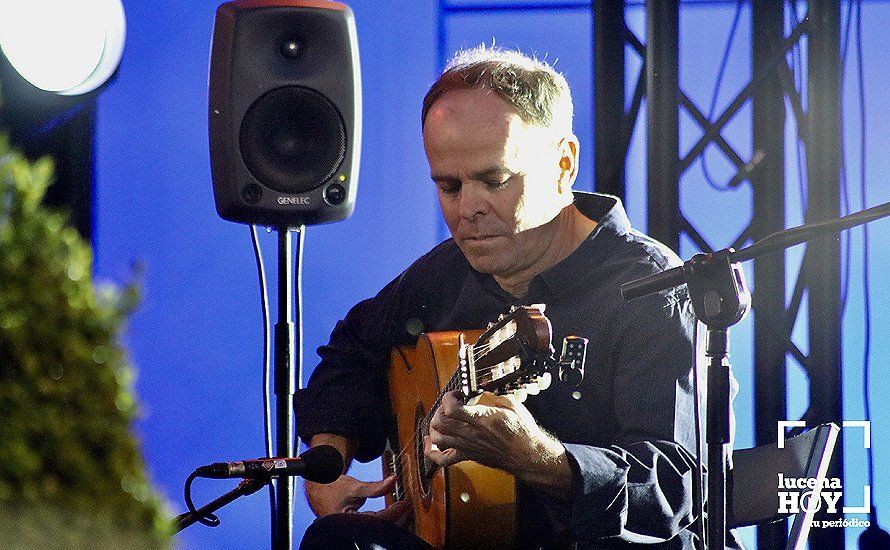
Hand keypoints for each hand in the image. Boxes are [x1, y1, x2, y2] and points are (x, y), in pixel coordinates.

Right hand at [305, 474, 411, 526]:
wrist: (318, 489)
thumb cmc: (331, 487)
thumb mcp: (354, 486)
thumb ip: (375, 487)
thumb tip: (393, 480)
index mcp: (345, 522)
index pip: (376, 522)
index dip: (393, 514)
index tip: (405, 505)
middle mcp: (349, 528)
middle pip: (379, 529)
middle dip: (396, 519)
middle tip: (407, 507)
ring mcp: (353, 529)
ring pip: (377, 529)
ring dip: (392, 520)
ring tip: (403, 509)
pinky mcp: (356, 528)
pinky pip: (374, 527)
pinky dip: (384, 520)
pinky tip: (393, 513)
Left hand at [424, 391, 572, 497]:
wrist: (527, 456)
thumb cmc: (522, 432)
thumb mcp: (512, 405)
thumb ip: (494, 395)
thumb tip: (482, 388)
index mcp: (482, 419)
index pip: (451, 408)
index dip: (449, 397)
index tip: (458, 394)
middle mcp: (471, 434)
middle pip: (440, 422)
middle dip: (441, 409)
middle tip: (451, 405)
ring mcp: (467, 446)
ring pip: (437, 437)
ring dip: (435, 425)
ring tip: (444, 419)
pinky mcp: (467, 456)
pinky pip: (442, 459)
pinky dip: (432, 451)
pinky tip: (431, 442)